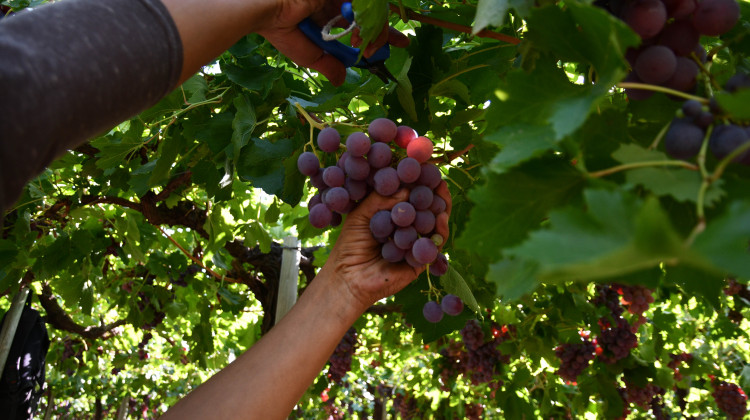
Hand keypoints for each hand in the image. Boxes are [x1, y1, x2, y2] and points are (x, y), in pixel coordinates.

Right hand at [258, 0, 408, 85]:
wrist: (264, 10)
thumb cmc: (279, 28)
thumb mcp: (309, 54)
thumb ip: (328, 64)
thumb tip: (341, 80)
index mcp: (326, 11)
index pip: (358, 22)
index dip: (377, 32)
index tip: (397, 43)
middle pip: (369, 13)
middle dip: (384, 30)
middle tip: (397, 43)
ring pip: (369, 8)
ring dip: (375, 29)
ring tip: (371, 45)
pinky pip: (362, 1)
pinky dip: (367, 19)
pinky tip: (364, 33)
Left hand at [320, 182, 451, 311]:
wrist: (348, 278)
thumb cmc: (349, 245)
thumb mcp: (360, 215)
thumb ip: (380, 200)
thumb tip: (407, 189)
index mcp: (392, 214)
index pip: (408, 194)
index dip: (416, 182)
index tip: (423, 167)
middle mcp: (406, 226)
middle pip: (426, 207)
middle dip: (434, 193)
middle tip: (439, 180)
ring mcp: (415, 242)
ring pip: (434, 224)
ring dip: (441, 208)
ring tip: (442, 195)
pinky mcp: (421, 260)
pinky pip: (435, 245)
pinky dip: (440, 231)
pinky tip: (441, 219)